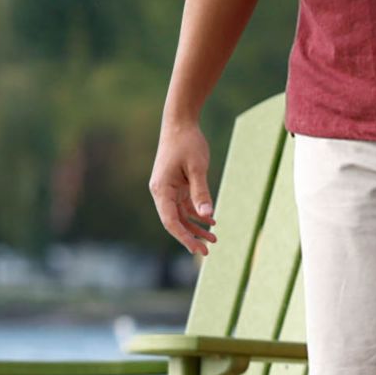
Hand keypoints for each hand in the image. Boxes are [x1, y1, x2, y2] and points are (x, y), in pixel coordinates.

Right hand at [149, 120, 216, 254]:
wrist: (180, 123)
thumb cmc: (188, 143)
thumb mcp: (197, 168)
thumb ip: (201, 193)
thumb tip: (207, 216)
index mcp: (161, 189)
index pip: (170, 221)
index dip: (184, 237)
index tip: (198, 249)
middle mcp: (161, 192)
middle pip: (174, 221)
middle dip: (190, 237)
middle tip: (207, 251)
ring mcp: (168, 189)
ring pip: (181, 215)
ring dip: (195, 227)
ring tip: (214, 239)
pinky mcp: (176, 185)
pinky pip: (185, 205)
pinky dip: (197, 213)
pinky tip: (211, 221)